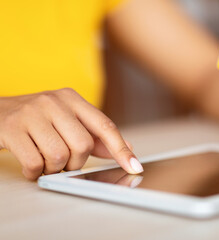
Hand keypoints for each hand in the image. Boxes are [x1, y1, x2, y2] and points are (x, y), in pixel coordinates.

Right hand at [0, 88, 143, 179]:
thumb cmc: (37, 119)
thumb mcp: (67, 121)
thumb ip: (96, 135)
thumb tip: (126, 148)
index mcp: (73, 99)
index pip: (104, 126)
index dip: (121, 149)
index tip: (134, 166)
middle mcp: (54, 102)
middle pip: (83, 145)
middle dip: (75, 162)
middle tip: (64, 161)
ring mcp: (32, 113)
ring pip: (59, 156)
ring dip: (54, 168)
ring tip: (45, 160)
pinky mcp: (12, 128)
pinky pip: (35, 163)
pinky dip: (35, 172)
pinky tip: (31, 164)